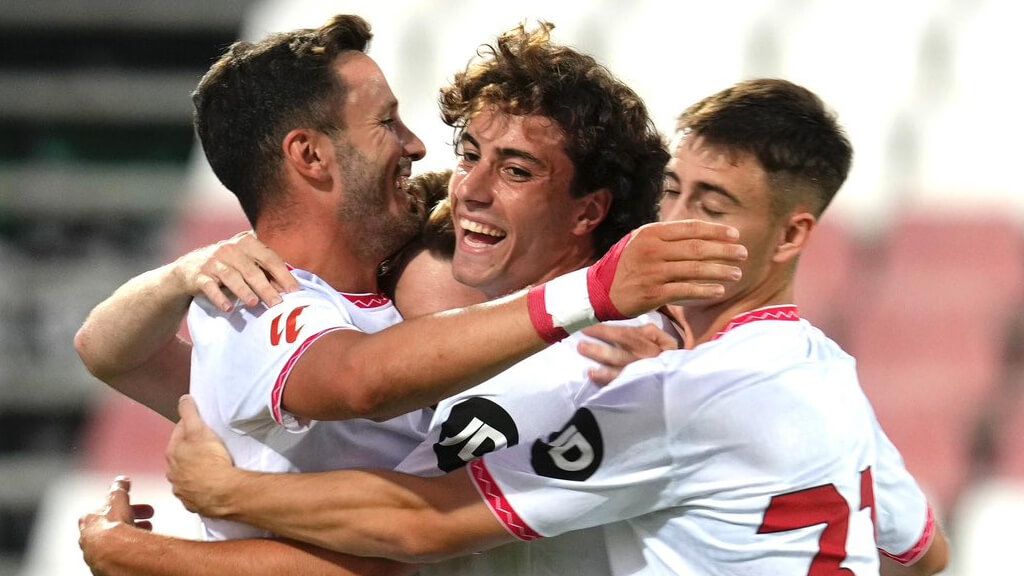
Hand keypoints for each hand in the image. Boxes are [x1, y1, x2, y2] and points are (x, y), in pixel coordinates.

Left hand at [78, 477, 154, 573]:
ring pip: (113, 540)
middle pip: (110, 526)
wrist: (112, 553)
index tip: (134, 506)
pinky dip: (127, 548)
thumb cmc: (110, 528)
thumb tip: (122, 479)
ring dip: (129, 535)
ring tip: (146, 533)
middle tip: (145, 520)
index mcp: (88, 519)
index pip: (104, 509)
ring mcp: (95, 552)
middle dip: (128, 520)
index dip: (122, 505)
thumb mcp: (118, 499)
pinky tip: (137, 547)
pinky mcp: (103, 564)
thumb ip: (119, 489)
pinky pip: (117, 553)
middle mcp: (88, 537)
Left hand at [165, 395, 236, 516]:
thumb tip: (183, 399)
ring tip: (211, 466)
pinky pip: (194, 492)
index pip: (178, 433)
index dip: (190, 427)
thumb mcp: (199, 429)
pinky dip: (200, 487)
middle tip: (208, 445)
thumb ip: (190, 413)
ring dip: (193, 470)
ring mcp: (181, 489)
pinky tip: (210, 484)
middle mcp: (172, 472)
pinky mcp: (193, 503)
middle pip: (181, 455)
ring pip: (185, 475)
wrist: (223, 492)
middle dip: (190, 450)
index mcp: (172, 453)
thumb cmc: (210, 460)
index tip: (202, 426)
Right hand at [173, 231, 298, 311]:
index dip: (283, 274)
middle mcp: (230, 249)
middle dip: (266, 287)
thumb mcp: (248, 263)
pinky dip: (219, 297)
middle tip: (277, 303)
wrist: (190, 269)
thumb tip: (292, 289)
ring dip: (243, 291)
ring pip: (231, 277)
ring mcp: (213, 261)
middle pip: (252, 270)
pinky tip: (228, 308)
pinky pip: (209, 287)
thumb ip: (268, 271)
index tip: (295, 291)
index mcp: (247, 242)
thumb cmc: (230, 267)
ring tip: (254, 304)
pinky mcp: (198, 276)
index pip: (269, 258)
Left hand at [578, 323, 678, 384]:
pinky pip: (620, 384)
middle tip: (580, 346)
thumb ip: (646, 330)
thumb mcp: (662, 338)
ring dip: (600, 369)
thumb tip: (624, 324)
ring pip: (617, 371)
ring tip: (586, 367)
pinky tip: (593, 377)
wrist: (679, 378)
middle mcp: (642, 360)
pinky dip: (606, 381)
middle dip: (598, 350)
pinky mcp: (636, 387)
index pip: (622, 335)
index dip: (604, 332)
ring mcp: (639, 375)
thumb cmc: (666, 354)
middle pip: (617, 354)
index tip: (587, 328)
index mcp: (647, 344)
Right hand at [596, 220, 745, 317]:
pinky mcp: (653, 293)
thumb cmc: (624, 266)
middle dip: (724, 251)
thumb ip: (665, 237)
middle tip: (743, 253)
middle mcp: (652, 250)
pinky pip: (685, 290)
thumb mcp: (640, 242)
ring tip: (736, 273)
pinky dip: (704, 290)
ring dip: (719, 271)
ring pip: (694, 270)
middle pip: (696, 248)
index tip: (735, 234)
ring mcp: (652, 272)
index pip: (690, 228)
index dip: (715, 231)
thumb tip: (700, 234)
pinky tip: (719, 290)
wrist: (598, 291)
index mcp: (651, 234)